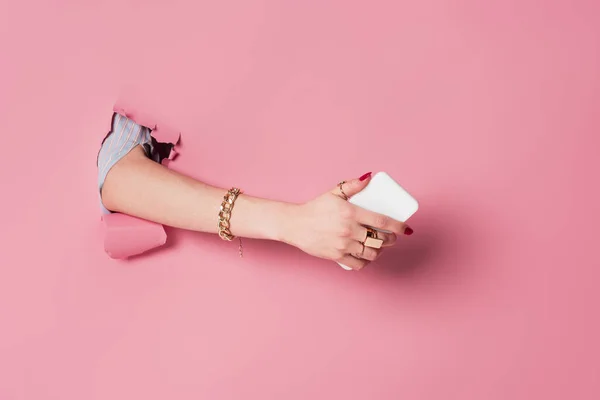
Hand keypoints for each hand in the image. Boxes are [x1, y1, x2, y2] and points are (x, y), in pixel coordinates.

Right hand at [282, 173, 412, 269]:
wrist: (294, 224)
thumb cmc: (315, 209)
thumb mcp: (334, 193)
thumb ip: (352, 185)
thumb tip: (369, 177)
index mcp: (351, 213)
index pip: (382, 221)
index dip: (398, 226)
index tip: (406, 229)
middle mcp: (349, 230)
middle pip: (380, 239)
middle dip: (391, 239)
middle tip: (391, 237)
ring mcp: (343, 245)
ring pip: (371, 253)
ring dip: (379, 251)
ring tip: (379, 247)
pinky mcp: (336, 256)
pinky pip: (358, 264)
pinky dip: (366, 262)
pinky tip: (366, 257)